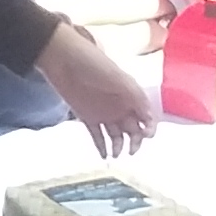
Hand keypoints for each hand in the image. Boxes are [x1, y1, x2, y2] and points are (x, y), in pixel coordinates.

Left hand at [36, 23, 156, 156]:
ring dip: (118, 146)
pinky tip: (104, 156)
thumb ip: (137, 99)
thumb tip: (150, 119)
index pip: (146, 116)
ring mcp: (104, 112)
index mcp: (132, 95)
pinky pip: (97, 136)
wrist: (64, 60)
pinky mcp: (88, 118)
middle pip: (133, 129)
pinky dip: (101, 147)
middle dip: (135, 141)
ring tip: (116, 155)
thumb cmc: (95, 64)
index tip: (147, 136)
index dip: (149, 127)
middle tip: (131, 151)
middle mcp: (121, 105)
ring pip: (116, 135)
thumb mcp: (121, 80)